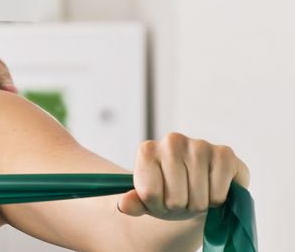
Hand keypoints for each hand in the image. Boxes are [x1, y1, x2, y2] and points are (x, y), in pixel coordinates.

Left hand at [118, 133, 249, 219]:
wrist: (200, 187)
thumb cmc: (170, 192)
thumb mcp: (147, 201)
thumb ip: (133, 203)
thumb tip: (124, 205)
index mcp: (147, 151)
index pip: (149, 194)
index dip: (157, 206)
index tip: (160, 199)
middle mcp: (171, 141)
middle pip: (175, 199)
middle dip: (180, 207)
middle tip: (183, 197)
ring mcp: (198, 145)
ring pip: (198, 199)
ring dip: (199, 205)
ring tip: (197, 194)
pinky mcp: (224, 153)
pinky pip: (218, 193)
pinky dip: (217, 200)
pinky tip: (213, 188)